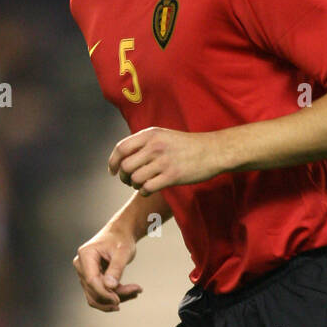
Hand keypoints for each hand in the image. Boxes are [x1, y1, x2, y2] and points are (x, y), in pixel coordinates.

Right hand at [73, 224, 141, 312]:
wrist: (120, 234)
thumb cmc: (121, 239)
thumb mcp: (122, 252)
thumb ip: (116, 269)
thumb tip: (110, 287)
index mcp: (85, 255)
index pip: (91, 280)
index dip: (104, 293)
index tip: (118, 299)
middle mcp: (81, 265)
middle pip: (93, 291)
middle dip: (114, 296)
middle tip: (136, 291)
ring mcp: (84, 273)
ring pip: (96, 296)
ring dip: (116, 298)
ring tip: (136, 291)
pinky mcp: (91, 279)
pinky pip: (101, 294)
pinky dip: (116, 296)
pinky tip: (132, 292)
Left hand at [108, 126, 223, 192]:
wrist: (213, 151)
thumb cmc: (188, 146)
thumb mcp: (164, 135)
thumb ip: (145, 143)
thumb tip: (125, 156)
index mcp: (150, 135)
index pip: (121, 148)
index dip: (113, 162)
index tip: (112, 171)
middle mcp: (154, 147)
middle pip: (126, 166)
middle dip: (123, 177)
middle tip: (129, 181)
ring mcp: (163, 161)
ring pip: (135, 178)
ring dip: (135, 185)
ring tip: (142, 185)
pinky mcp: (172, 176)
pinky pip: (148, 188)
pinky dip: (144, 192)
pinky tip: (149, 191)